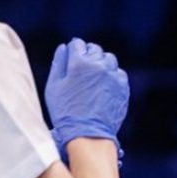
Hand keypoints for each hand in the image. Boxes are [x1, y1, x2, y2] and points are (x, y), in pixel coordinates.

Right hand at [45, 38, 128, 159]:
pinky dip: (112, 75)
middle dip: (87, 55)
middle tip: (82, 69)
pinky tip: (103, 86)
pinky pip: (118, 73)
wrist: (88, 133)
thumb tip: (64, 47)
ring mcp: (113, 75)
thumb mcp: (54, 86)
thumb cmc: (66, 111)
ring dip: (101, 63)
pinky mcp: (123, 86)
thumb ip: (58, 63)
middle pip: (94, 49)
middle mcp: (99, 65)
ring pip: (108, 59)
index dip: (73, 50)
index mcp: (79, 62)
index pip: (77, 44)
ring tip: (93, 77)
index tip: (72, 56)